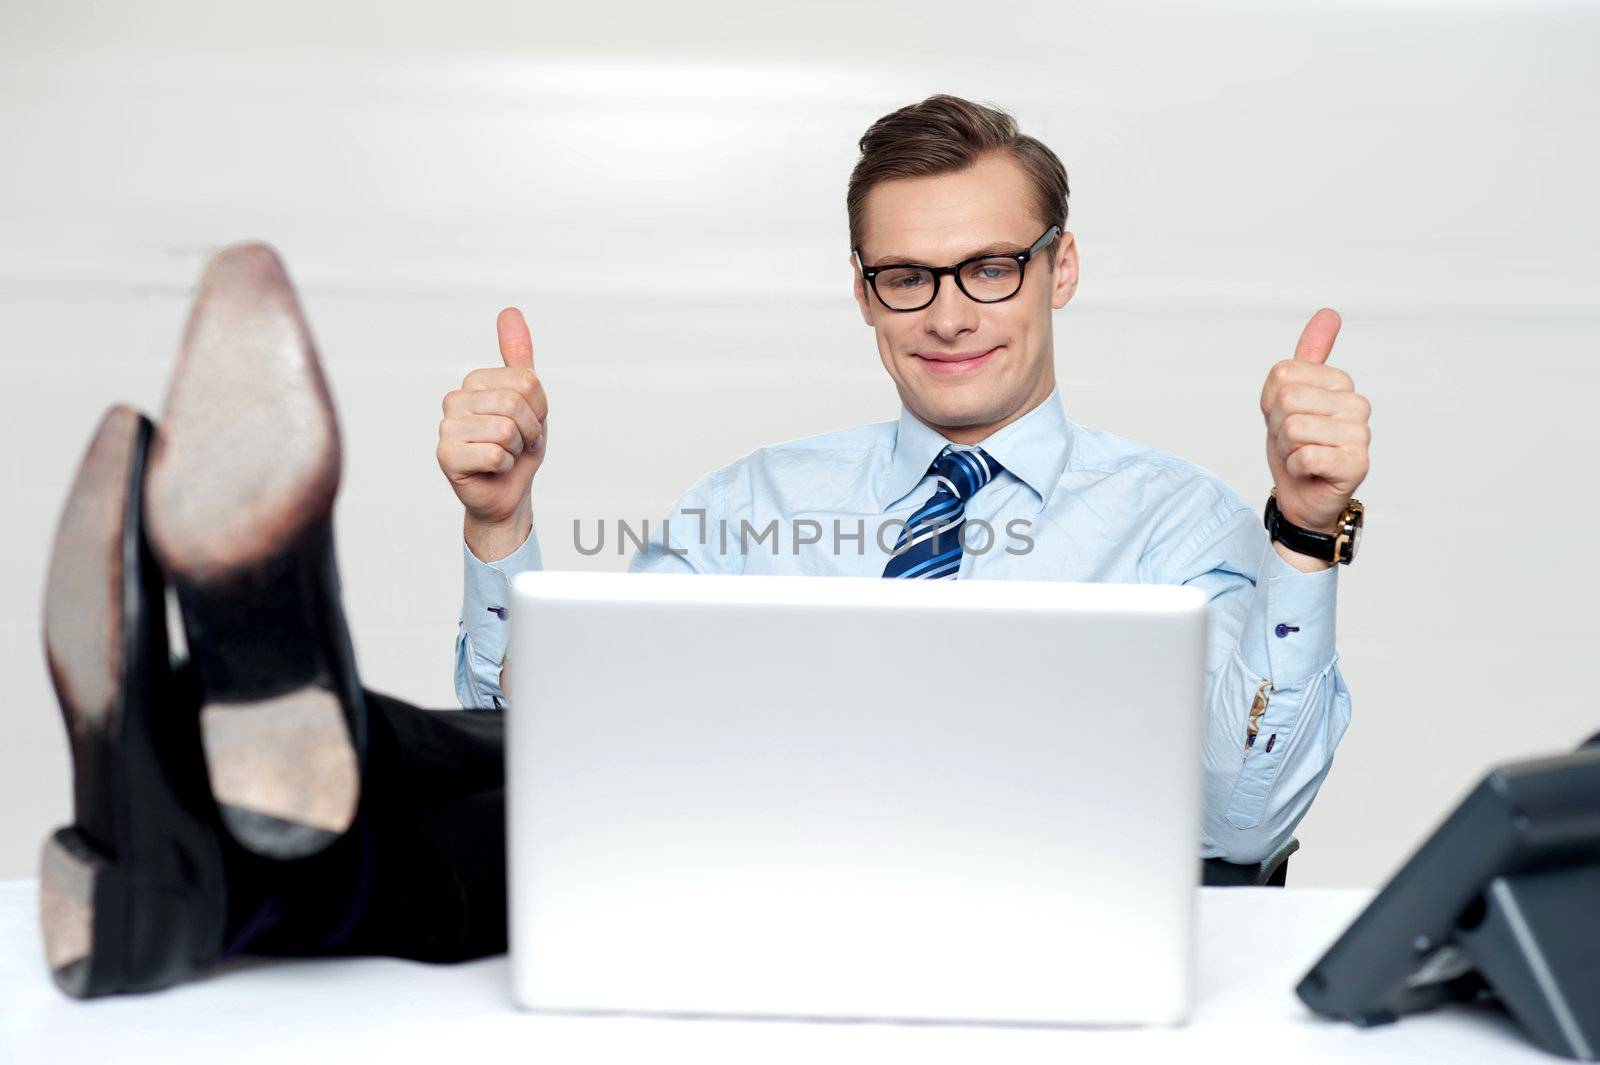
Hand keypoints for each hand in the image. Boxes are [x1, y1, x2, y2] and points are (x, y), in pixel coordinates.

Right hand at [437, 308, 547, 558]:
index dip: (539, 409)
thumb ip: (518, 357)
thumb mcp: (529, 399)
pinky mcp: (445, 455)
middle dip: (529, 431)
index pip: (527, 381)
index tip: (528, 423)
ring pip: (506, 429)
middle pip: (515, 403)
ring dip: (517, 450)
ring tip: (504, 455)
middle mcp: (455, 399)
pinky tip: (492, 469)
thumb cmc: (518, 446)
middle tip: (518, 444)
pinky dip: (504, 466)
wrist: (507, 492)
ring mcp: (446, 427)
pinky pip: (494, 453)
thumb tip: (509, 312)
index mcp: (475, 381)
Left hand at [1260, 308, 1370, 537]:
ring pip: (1293, 429)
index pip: (1282, 374)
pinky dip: (1295, 468)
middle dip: (1277, 427)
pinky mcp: (1357, 464)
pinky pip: (1304, 456)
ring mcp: (1361, 434)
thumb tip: (1329, 312)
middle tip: (1293, 442)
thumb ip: (1308, 355)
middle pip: (1286, 400)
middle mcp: (1357, 404)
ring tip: (1301, 456)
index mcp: (1340, 382)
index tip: (1286, 418)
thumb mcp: (1288, 395)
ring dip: (1286, 449)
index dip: (1270, 402)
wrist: (1302, 495)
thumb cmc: (1295, 445)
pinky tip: (1310, 472)